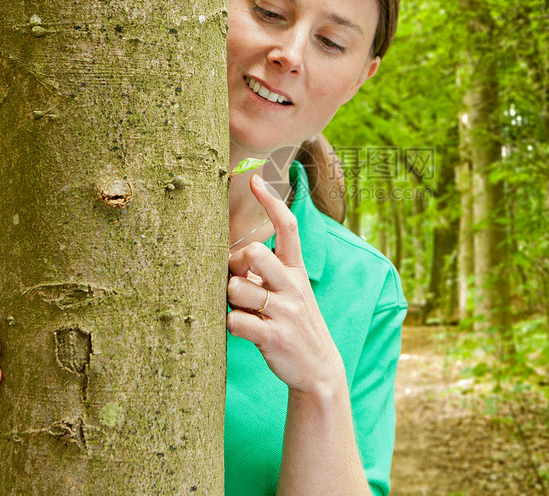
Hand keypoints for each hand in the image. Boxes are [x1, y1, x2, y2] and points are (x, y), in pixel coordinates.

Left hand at [227, 174, 344, 395]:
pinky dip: (231, 325)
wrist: (319, 369)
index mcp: (297, 271)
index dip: (271, 202)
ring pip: (237, 288)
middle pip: (253, 253)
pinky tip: (242, 330)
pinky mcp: (273, 336)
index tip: (256, 180)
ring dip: (230, 299)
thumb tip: (233, 254)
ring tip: (243, 310)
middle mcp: (293, 286)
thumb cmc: (294, 323)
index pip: (288, 228)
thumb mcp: (291, 292)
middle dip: (235, 264)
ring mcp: (284, 311)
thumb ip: (268, 272)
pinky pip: (235, 321)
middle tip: (238, 282)